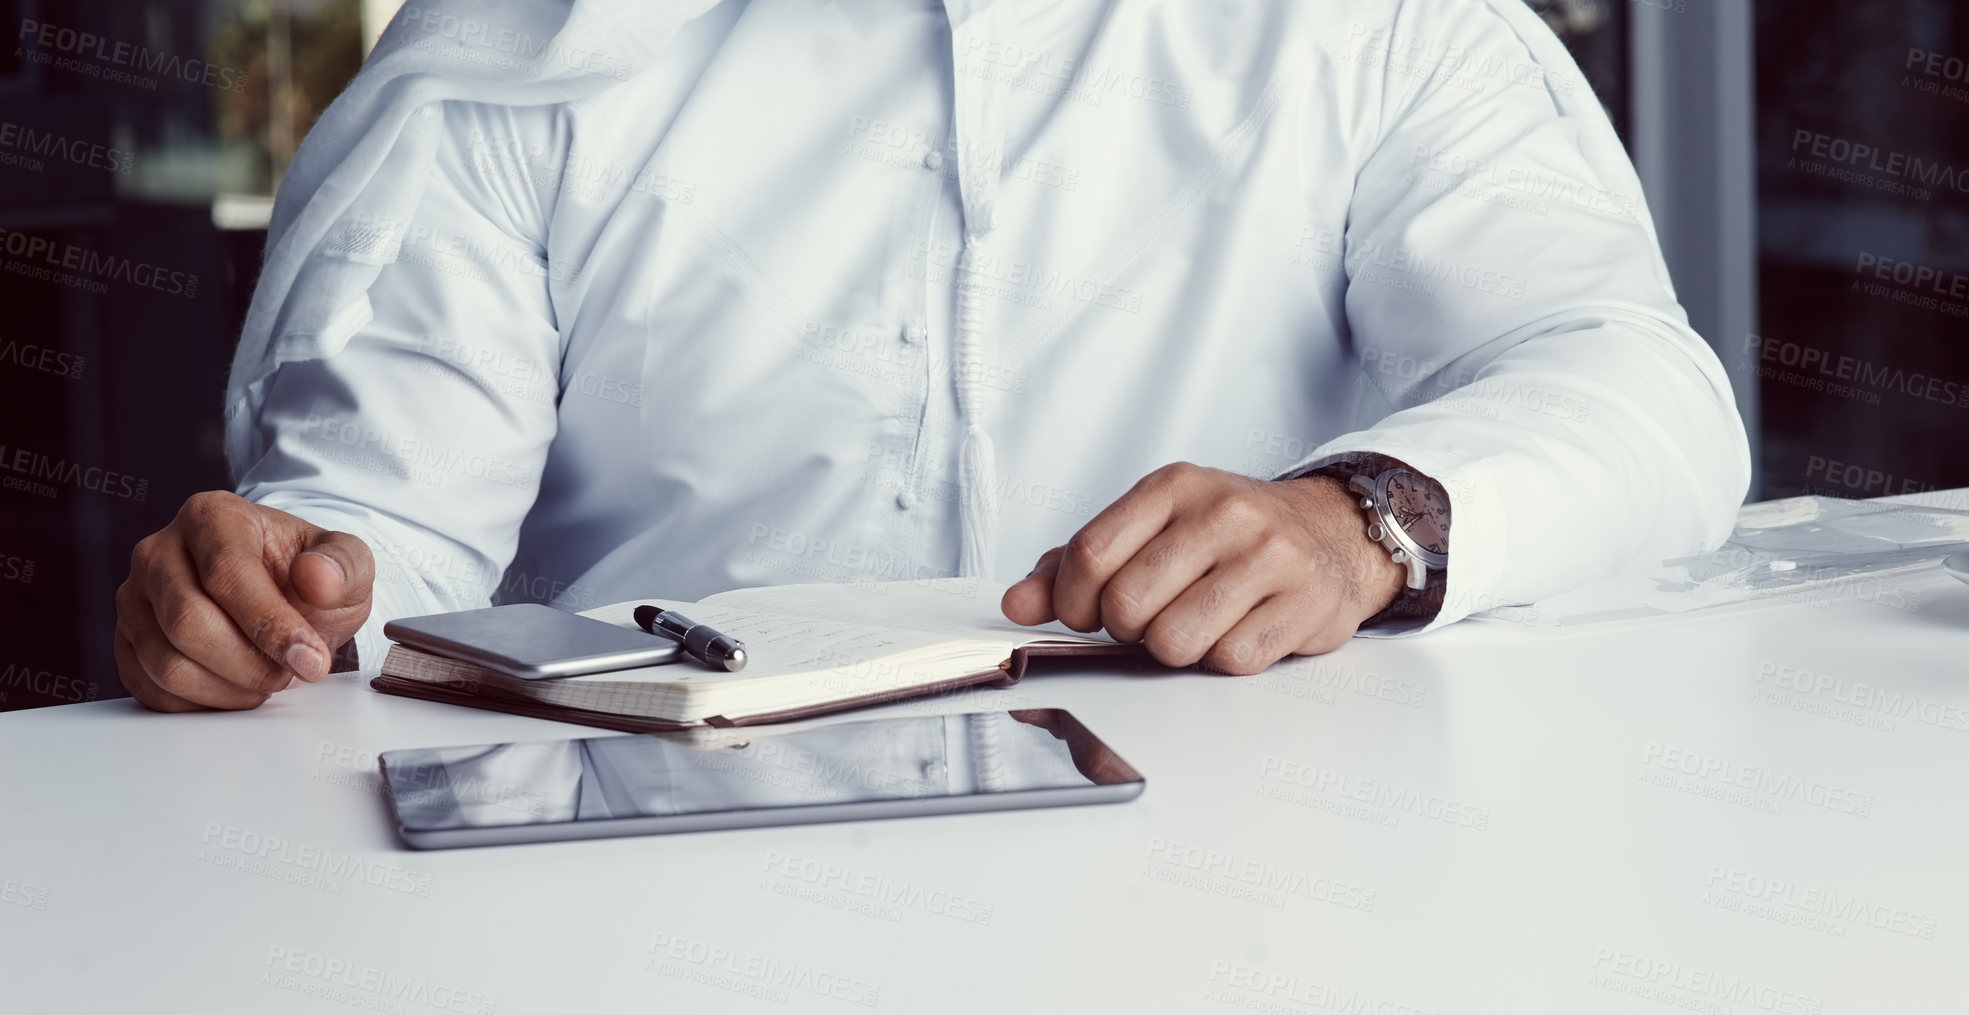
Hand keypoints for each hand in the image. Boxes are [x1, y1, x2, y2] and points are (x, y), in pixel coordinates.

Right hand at [114, 491, 373, 710]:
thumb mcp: (347, 564)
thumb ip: (344, 565)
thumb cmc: (309, 578)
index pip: (226, 572)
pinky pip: (151, 689)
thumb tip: (318, 577)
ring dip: (230, 689)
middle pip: (187, 622)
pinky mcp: (125, 642)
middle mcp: (159, 551)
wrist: (284, 595)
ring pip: (166, 664)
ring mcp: (135, 599)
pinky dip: (202, 703)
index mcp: (211, 516)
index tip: (311, 659)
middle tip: (292, 672)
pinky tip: (237, 688)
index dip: (270, 625)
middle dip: (250, 663)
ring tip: (268, 677)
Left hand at [1001, 463, 1404, 674]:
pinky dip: (1222, 660)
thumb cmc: (1226, 537)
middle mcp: (1223, 512)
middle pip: (1127, 604)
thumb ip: (1075, 564)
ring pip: (1175, 640)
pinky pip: (1231, 660)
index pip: (1090, 554)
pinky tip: (1235, 632)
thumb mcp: (1151, 528)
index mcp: (1173, 487)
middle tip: (1146, 621)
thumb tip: (1017, 604)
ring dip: (1172, 650)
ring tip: (1192, 626)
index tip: (1084, 615)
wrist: (1331, 533)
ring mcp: (1270, 556)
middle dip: (1125, 630)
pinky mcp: (1305, 602)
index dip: (1071, 602)